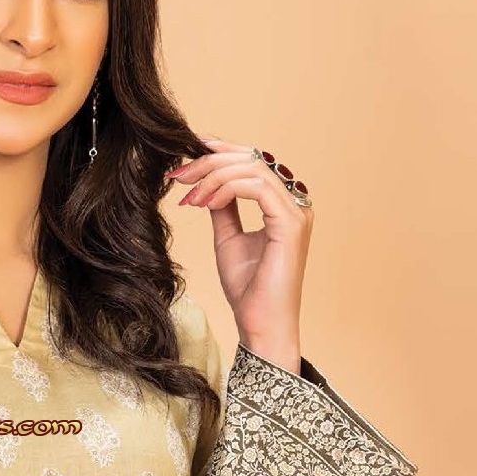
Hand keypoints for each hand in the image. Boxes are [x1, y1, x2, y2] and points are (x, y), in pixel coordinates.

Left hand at [167, 135, 313, 369]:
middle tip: (179, 174)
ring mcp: (296, 212)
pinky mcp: (291, 224)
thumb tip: (207, 184)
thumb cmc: (248, 289)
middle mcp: (295, 203)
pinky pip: (256, 187)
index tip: (187, 155)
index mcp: (283, 205)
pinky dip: (225, 189)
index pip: (254, 162)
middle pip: (253, 159)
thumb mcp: (227, 239)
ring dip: (213, 176)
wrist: (260, 323)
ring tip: (188, 195)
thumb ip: (222, 208)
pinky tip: (204, 203)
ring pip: (253, 168)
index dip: (221, 152)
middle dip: (210, 161)